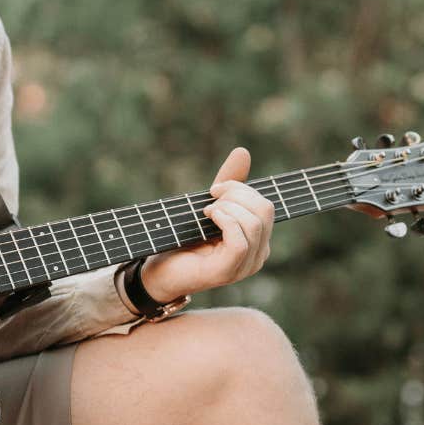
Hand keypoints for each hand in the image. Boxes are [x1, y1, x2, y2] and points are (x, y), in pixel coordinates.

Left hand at [136, 147, 275, 304]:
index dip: (242, 189)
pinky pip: (240, 241)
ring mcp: (244, 267)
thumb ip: (229, 184)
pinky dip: (224, 220)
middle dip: (236, 195)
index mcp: (258, 241)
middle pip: (264, 211)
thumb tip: (243, 151)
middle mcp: (257, 256)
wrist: (157, 270)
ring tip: (206, 211)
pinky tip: (207, 217)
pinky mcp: (227, 272)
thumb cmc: (183, 239)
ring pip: (253, 224)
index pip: (266, 206)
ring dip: (226, 208)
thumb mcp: (209, 206)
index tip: (215, 189)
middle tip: (210, 198)